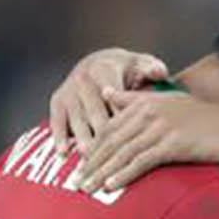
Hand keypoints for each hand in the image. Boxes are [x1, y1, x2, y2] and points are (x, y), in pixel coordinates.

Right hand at [47, 48, 167, 154]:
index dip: (119, 112)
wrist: (98, 63)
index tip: (131, 131)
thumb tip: (160, 72)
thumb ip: (151, 68)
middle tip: (110, 150)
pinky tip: (63, 153)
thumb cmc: (127, 70)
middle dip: (100, 129)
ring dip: (80, 136)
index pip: (112, 94)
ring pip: (76, 118)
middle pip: (93, 108)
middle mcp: (83, 79)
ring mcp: (69, 91)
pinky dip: (59, 137)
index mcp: (104, 69)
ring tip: (87, 155)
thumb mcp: (140, 64)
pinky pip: (57, 121)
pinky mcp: (57, 102)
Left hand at [75, 90, 218, 193]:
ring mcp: (160, 127)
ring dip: (103, 172)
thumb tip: (105, 92)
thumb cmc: (205, 120)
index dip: (94, 147)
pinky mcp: (172, 143)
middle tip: (77, 182)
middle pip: (112, 140)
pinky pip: (142, 161)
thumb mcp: (167, 101)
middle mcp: (149, 111)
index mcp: (145, 102)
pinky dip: (125, 174)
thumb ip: (133, 98)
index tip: (80, 165)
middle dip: (92, 163)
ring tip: (88, 189)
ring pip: (123, 152)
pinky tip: (112, 186)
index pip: (111, 126)